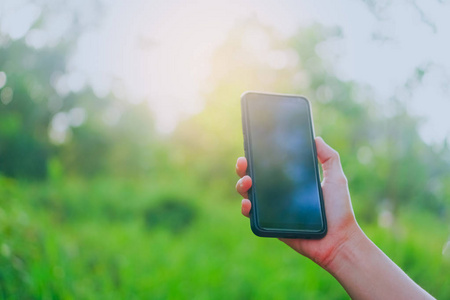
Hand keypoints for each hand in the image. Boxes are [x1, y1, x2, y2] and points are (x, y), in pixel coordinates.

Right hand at [235, 137, 363, 268]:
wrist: (338, 240)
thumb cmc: (339, 210)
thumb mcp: (336, 178)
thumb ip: (329, 157)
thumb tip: (316, 138)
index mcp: (291, 181)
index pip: (270, 165)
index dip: (259, 156)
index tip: (253, 146)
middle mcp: (279, 193)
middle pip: (254, 177)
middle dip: (244, 167)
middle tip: (244, 162)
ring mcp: (272, 209)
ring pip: (248, 194)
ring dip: (242, 185)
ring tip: (247, 182)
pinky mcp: (269, 224)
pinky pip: (252, 215)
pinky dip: (246, 208)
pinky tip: (248, 203)